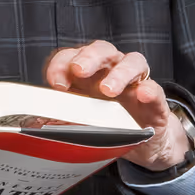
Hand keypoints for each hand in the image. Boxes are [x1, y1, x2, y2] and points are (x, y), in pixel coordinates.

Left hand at [44, 41, 189, 172]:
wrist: (143, 144)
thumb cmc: (108, 125)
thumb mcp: (81, 121)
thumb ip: (62, 117)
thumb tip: (38, 123)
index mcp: (89, 74)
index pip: (72, 57)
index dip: (61, 65)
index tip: (56, 83)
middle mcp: (112, 70)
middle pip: (102, 50)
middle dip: (89, 57)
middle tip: (79, 70)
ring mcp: (136, 84)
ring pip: (132, 63)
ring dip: (118, 73)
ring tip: (108, 90)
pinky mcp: (155, 102)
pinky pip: (156, 90)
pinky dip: (150, 90)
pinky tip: (143, 94)